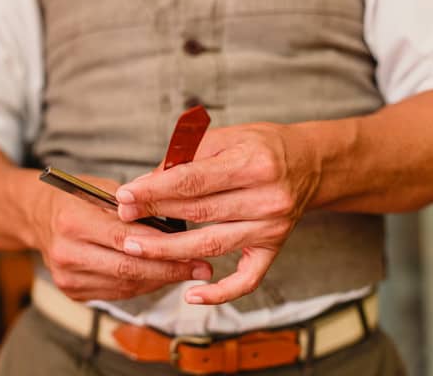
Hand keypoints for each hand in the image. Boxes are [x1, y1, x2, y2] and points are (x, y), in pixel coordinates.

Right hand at [26, 173, 212, 301]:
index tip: (195, 250)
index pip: (126, 238)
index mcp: (72, 221)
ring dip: (160, 279)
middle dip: (169, 270)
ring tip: (186, 271)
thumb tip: (176, 225)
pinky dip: (142, 284)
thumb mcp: (101, 188)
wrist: (35, 216)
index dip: (163, 247)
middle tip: (200, 268)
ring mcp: (67, 277)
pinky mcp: (73, 291)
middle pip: (128, 268)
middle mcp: (66, 253)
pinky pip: (117, 292)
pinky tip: (161, 276)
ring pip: (125, 284)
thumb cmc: (74, 197)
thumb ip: (134, 207)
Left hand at [114, 123, 320, 304]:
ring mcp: (272, 227)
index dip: (155, 190)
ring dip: (170, 251)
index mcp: (253, 163)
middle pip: (200, 213)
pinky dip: (221, 292)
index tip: (126, 195)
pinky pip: (248, 279)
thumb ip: (186, 158)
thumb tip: (145, 184)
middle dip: (155, 215)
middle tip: (123, 218)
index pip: (194, 180)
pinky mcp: (274, 248)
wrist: (308, 163)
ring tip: (136, 249)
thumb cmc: (260, 147)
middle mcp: (267, 198)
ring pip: (212, 245)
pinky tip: (192, 295)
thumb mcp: (225, 137)